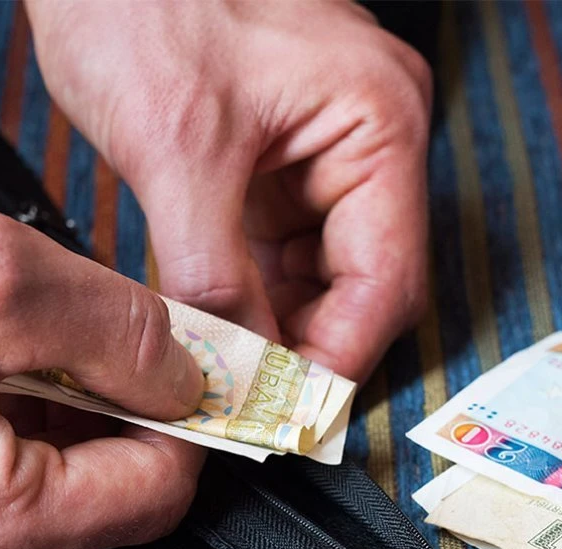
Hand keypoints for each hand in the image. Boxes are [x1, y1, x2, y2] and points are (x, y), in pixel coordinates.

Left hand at [27, 0, 430, 381]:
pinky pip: (283, 255)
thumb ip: (215, 272)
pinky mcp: (280, 165)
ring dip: (281, 331)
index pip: (385, 278)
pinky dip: (256, 299)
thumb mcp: (176, 145)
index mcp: (377, 120)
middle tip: (257, 408)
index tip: (291, 415)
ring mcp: (325, 153)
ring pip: (323, 278)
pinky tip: (223, 330)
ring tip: (233, 378)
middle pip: (365, 284)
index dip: (340, 358)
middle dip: (310, 350)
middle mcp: (369, 139)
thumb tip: (240, 370)